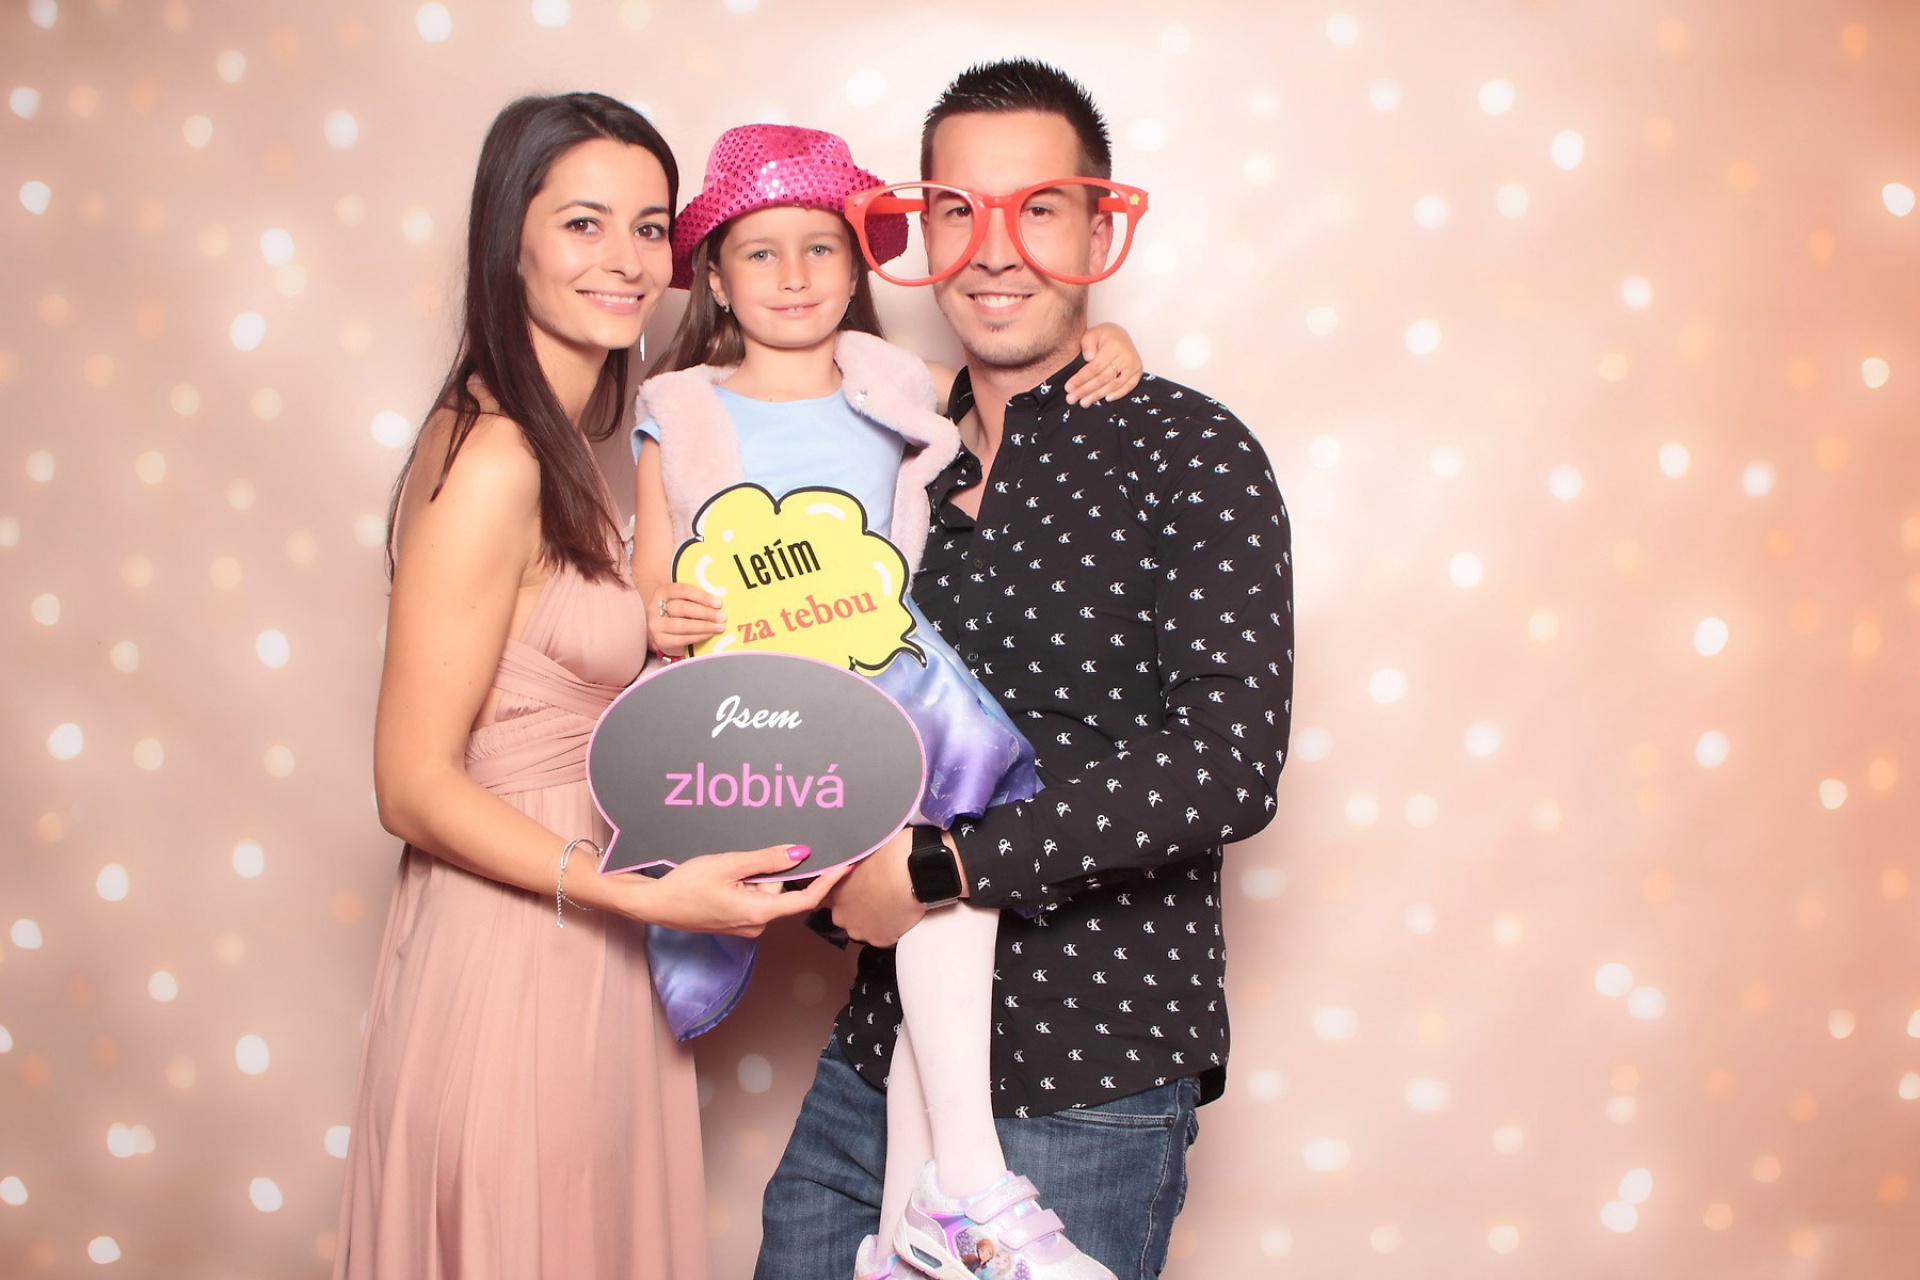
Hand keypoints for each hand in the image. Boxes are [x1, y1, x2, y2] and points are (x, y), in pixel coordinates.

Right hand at [630, 845, 846, 936]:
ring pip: (765, 894)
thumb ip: (767, 860)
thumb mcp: (729, 864)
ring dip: (754, 877)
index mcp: (759, 913)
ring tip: (725, 870)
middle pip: (781, 892)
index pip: (805, 899)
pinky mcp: (735, 922)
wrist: (655, 905)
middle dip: (769, 872)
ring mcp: (745, 926)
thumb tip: (801, 853)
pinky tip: (723, 878)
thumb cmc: (688, 884)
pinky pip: (752, 899)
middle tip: (742, 861)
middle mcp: (757, 925)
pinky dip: (746, 885)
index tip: (845, 865)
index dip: (827, 881)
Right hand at [647, 580, 725, 652]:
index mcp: (663, 591)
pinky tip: (709, 634)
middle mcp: (655, 607)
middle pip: (682, 608)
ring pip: (682, 625)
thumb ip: (696, 598)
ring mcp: (656, 625)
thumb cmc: (678, 611)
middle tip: (721, 616)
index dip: (702, 596)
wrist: (663, 629)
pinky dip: (699, 637)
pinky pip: (682, 639)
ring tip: (719, 627)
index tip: (718, 603)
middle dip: (705, 613)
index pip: (683, 590)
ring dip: (704, 626)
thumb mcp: (683, 600)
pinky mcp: (661, 640)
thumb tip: (718, 603)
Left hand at [823, 827, 924, 947]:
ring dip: (875, 918)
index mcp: (833, 893)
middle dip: (859, 907)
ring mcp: (861, 931)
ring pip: (865, 927)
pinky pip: (884, 935)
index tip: (852, 888)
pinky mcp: (881, 941)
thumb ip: (852, 865)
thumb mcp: (863, 854)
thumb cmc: (889, 856)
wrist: (915, 873)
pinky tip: (901, 912)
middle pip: (847, 915)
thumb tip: (856, 863)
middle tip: (878, 892)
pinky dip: (892, 926)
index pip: (823, 900)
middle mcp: (842, 916)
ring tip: (892, 902)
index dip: (840, 894)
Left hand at [1065, 323, 1142, 406]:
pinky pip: (1128, 387)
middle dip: (1085, 390)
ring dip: (1098, 395)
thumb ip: (1087, 343)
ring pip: (1114, 385)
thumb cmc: (1104, 336)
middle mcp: (1126, 356)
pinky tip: (1105, 399)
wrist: (1121, 335)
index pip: (1095, 367)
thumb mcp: (1092, 333)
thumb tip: (1088, 357)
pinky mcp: (1138, 372)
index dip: (1081, 379)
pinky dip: (1118, 394)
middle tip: (1072, 398)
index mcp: (1114, 346)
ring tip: (1084, 402)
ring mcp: (1134, 365)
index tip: (1068, 387)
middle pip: (1103, 378)